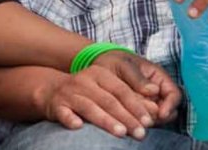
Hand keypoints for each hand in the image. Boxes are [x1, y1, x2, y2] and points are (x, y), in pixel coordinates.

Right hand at [36, 51, 176, 139]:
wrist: (52, 91)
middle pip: (108, 101)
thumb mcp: (106, 89)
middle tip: (140, 133)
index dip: (136, 106)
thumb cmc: (87, 92)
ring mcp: (70, 93)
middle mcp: (85, 81)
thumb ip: (128, 98)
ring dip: (105, 120)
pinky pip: (64, 113)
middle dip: (126, 118)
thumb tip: (155, 110)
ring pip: (89, 107)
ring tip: (120, 132)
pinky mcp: (57, 105)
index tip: (149, 121)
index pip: (122, 90)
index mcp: (100, 74)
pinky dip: (70, 119)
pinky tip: (78, 126)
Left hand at [92, 51, 181, 123]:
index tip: (161, 114)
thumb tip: (154, 91)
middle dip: (157, 117)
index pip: (174, 94)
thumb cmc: (114, 62)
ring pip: (156, 119)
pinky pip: (142, 122)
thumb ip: (138, 78)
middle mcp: (157, 92)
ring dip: (146, 121)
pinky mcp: (138, 113)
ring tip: (131, 119)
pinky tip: (125, 121)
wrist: (98, 67)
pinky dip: (137, 123)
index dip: (170, 105)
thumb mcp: (124, 65)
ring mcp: (148, 103)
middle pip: (168, 111)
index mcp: (158, 77)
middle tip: (143, 120)